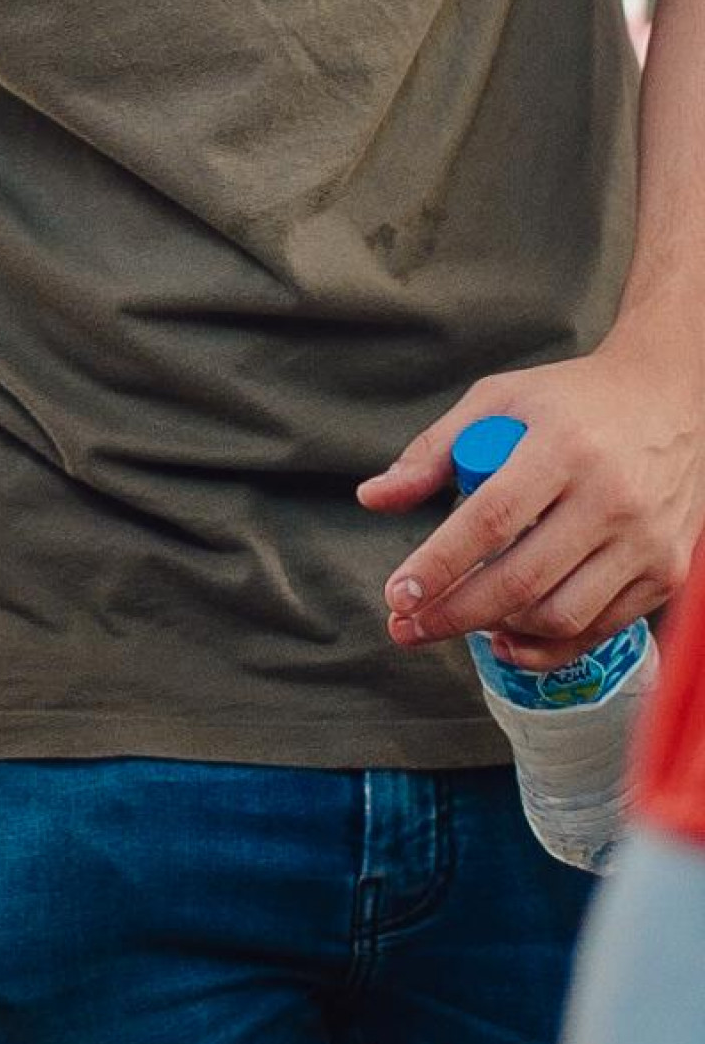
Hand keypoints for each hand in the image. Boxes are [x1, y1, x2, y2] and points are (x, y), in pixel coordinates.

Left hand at [356, 334, 704, 665]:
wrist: (670, 398)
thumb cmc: (573, 400)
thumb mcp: (500, 400)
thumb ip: (433, 450)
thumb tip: (372, 498)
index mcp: (563, 445)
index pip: (490, 519)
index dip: (440, 564)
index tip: (398, 594)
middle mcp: (610, 496)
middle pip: (521, 579)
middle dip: (454, 613)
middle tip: (408, 627)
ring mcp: (644, 539)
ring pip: (561, 615)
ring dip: (499, 630)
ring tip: (459, 620)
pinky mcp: (665, 571)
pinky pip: (599, 628)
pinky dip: (548, 645)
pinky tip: (508, 634)